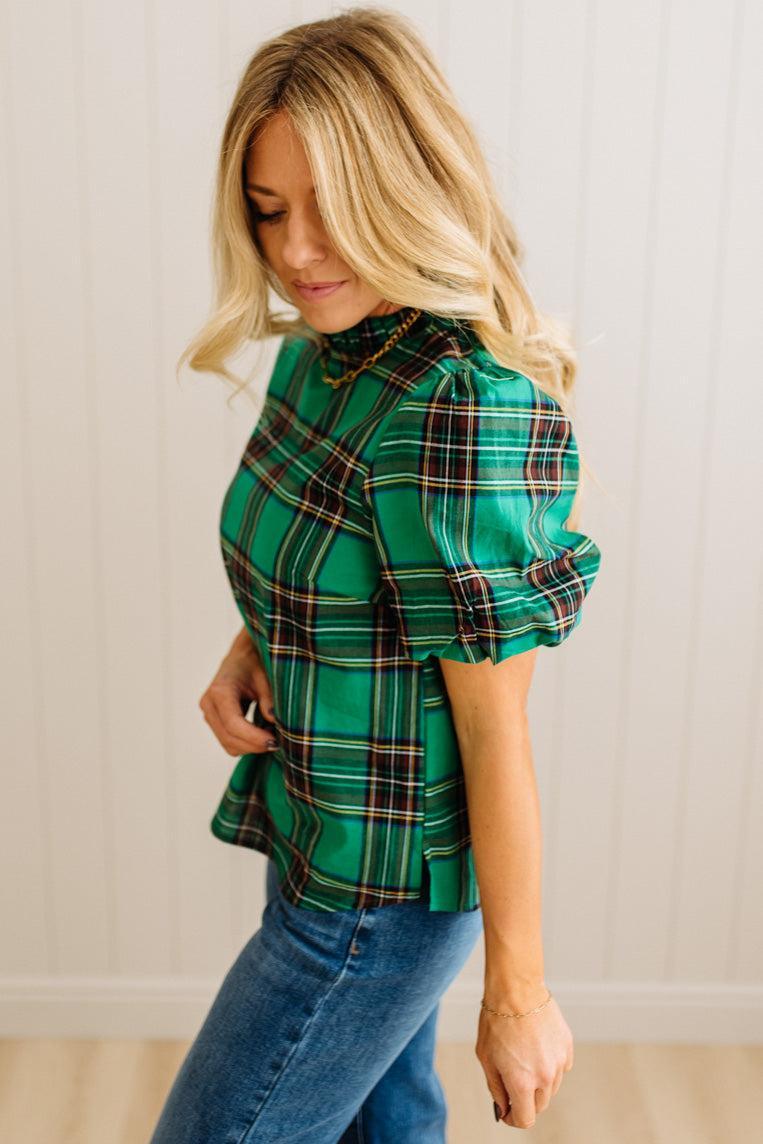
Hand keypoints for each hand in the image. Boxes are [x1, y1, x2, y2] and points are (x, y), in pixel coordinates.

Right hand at [199, 628, 278, 755]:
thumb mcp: (264, 676)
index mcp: (220, 691)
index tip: (274, 742)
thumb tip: (274, 721)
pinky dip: (246, 744)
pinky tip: (262, 736)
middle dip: (254, 746)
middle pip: (229, 739)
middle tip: (278, 744)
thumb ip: (268, 699)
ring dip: (250, 747)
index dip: (254, 738)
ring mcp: (209, 713)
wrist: (241, 655)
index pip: (233, 724)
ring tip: (272, 738)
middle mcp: (209, 704)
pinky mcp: (214, 720)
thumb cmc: (252, 661)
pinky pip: (228, 741)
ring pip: (228, 744)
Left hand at [475, 987, 573, 1129]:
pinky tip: (537, 1048)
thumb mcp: (486, 1058)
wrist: (516, 989)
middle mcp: (544, 1076)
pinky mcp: (567, 1046)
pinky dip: (550, 1065)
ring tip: (523, 1058)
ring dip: (538, 1082)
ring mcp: (559, 1061)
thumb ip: (496, 1088)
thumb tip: (504, 1108)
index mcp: (522, 1082)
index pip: (525, 1119)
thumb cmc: (496, 1021)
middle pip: (539, 1105)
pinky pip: (561, 1067)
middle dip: (525, 1100)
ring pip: (551, 1087)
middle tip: (512, 1082)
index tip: (508, 1112)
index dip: (513, 1119)